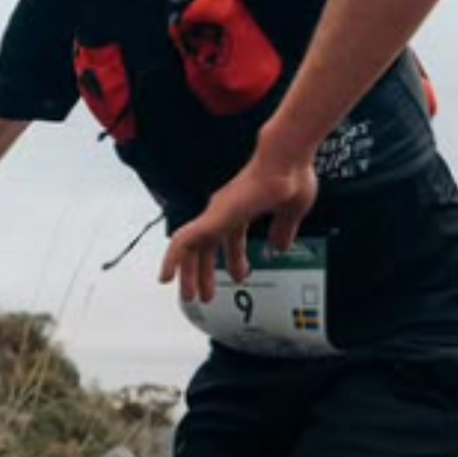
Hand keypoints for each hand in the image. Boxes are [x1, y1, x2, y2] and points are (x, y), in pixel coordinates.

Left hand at [159, 149, 318, 302]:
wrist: (286, 160)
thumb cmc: (291, 176)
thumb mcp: (290, 212)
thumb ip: (283, 229)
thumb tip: (281, 246)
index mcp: (242, 209)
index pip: (231, 238)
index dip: (234, 260)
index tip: (239, 277)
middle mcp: (225, 212)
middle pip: (207, 247)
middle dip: (206, 273)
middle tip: (205, 296)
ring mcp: (216, 214)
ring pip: (192, 248)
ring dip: (189, 273)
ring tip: (188, 296)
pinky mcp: (212, 217)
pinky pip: (183, 241)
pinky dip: (172, 259)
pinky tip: (167, 277)